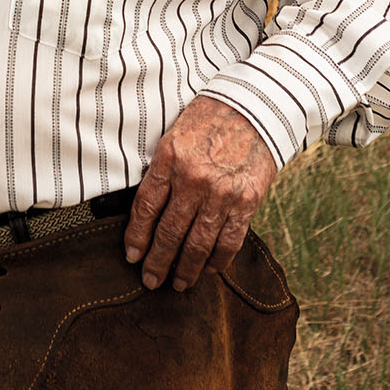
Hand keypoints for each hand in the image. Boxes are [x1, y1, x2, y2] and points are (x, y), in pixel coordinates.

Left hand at [123, 95, 277, 291]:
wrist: (258, 106)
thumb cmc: (212, 117)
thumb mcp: (177, 134)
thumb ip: (164, 170)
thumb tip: (149, 210)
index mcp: (170, 159)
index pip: (146, 208)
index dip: (136, 237)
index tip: (131, 256)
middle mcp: (194, 179)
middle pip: (169, 233)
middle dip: (157, 262)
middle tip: (150, 280)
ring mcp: (222, 194)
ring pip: (198, 245)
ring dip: (186, 269)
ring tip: (179, 283)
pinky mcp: (248, 202)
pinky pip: (230, 241)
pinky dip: (218, 261)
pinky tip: (210, 270)